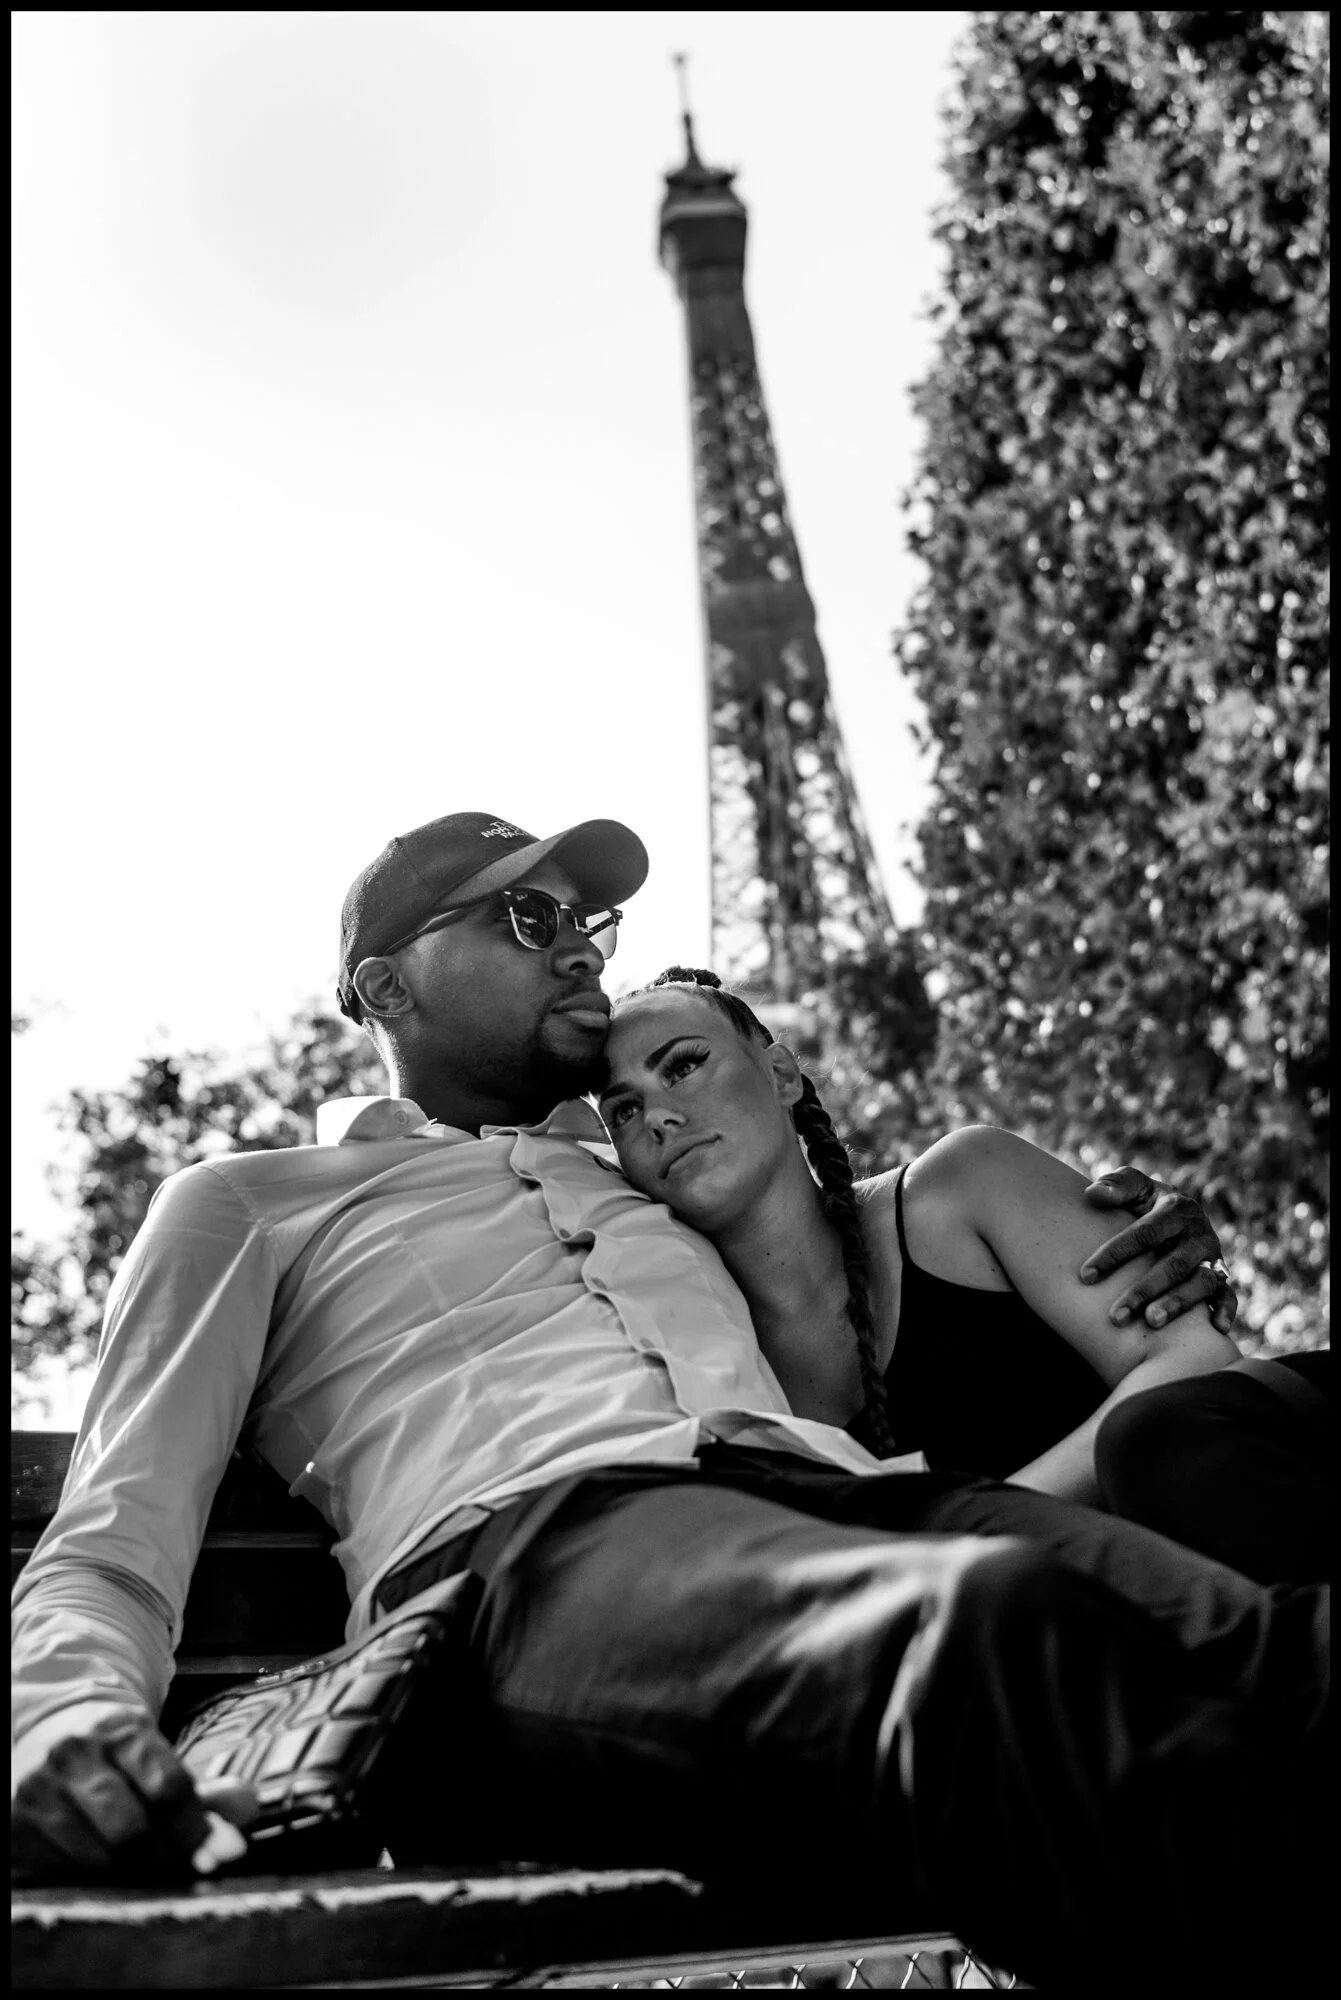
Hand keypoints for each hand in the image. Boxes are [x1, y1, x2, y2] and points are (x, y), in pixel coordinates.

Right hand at [11, 1716, 257, 1885]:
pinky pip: (66, 1870)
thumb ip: (205, 1788)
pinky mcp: (17, 1820)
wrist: (51, 1732)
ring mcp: (41, 1787)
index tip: (224, 1854)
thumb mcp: (160, 1755)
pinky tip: (105, 1859)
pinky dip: (93, 1874)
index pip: (167, 1788)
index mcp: (120, 1728)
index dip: (198, 1830)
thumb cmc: (119, 1754)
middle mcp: (75, 1753)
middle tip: (183, 1864)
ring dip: (129, 1870)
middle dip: (166, 1856)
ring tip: (143, 1860)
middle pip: (133, 1830)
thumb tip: (250, 1808)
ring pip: (99, 1857)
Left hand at [1080, 1166, 1237, 1336]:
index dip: (1115, 1254)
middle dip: (1143, 1291)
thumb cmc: (1147, 1203)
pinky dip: (1226, 1310)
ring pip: (1200, 1283)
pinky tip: (1215, 1329)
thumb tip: (1094, 1195)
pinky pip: (1228, 1294)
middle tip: (1116, 1316)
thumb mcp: (1135, 1187)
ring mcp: (1212, 1257)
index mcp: (1176, 1209)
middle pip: (1172, 1265)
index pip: (1144, 1234)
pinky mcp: (1222, 1276)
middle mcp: (1198, 1234)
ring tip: (1150, 1322)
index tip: (1086, 1276)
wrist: (1181, 1214)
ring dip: (1177, 1304)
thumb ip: (1116, 1185)